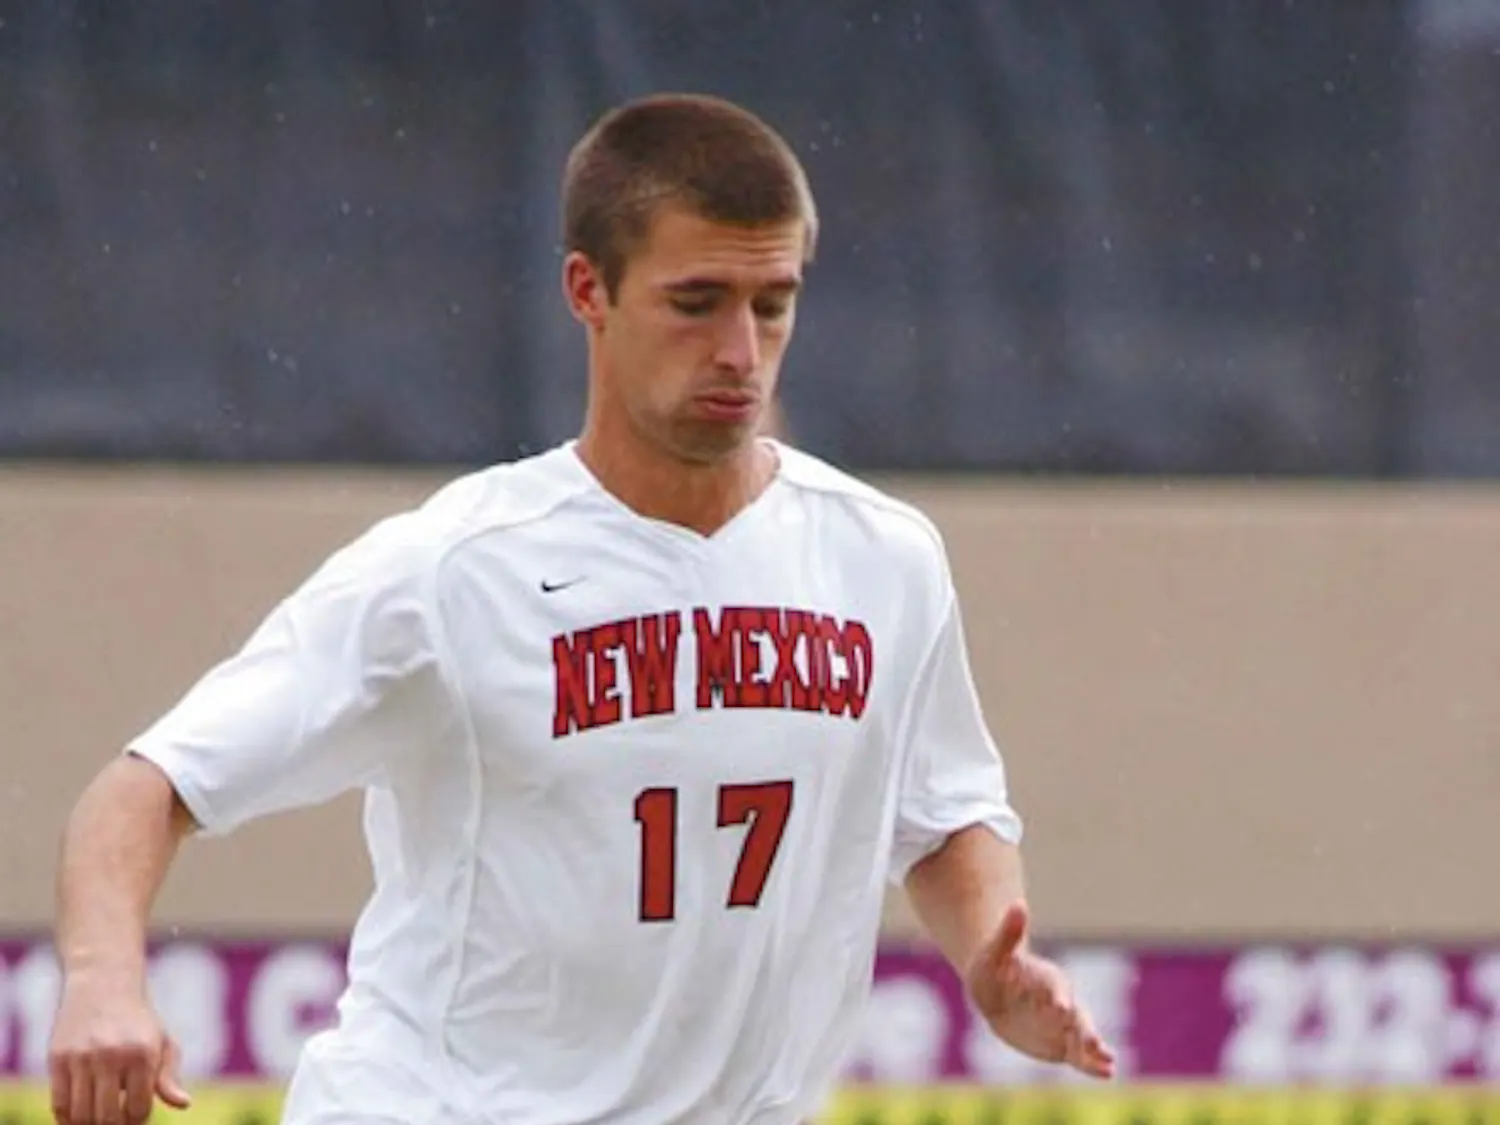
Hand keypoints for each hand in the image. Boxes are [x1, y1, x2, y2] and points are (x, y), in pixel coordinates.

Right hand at [48, 972, 190, 1124]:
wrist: (102, 983)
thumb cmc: (137, 1020)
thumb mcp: (161, 1041)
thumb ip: (169, 1077)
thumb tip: (184, 1104)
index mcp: (143, 1054)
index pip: (139, 1110)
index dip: (137, 1121)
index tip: (135, 1117)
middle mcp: (112, 1055)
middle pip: (108, 1118)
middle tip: (116, 1120)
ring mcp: (82, 1058)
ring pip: (81, 1115)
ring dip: (90, 1124)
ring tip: (99, 1117)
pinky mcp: (58, 1058)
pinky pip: (59, 1105)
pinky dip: (68, 1119)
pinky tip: (79, 1115)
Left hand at [965, 901, 1116, 1079]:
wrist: (995, 991)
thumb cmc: (993, 968)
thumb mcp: (995, 951)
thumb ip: (1008, 932)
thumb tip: (1017, 903)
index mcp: (1047, 979)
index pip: (1055, 988)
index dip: (1057, 997)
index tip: (1061, 1008)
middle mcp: (1061, 1002)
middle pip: (1076, 1016)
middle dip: (1085, 1030)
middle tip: (1094, 1044)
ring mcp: (1064, 1025)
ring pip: (1082, 1036)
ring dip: (1095, 1049)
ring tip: (1110, 1062)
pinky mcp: (1062, 1044)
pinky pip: (1079, 1055)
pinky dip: (1092, 1064)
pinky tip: (1107, 1073)